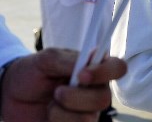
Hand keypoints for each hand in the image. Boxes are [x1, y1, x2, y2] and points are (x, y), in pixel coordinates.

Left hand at [1, 48, 126, 121]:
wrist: (10, 96)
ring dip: (62, 113)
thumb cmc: (32, 73)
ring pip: (88, 118)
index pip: (118, 68)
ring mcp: (86, 112)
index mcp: (94, 69)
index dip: (105, 72)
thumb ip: (68, 59)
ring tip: (50, 105)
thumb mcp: (46, 59)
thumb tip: (88, 62)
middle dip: (76, 97)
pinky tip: (50, 116)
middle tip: (57, 92)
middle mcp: (95, 91)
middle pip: (104, 98)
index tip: (81, 76)